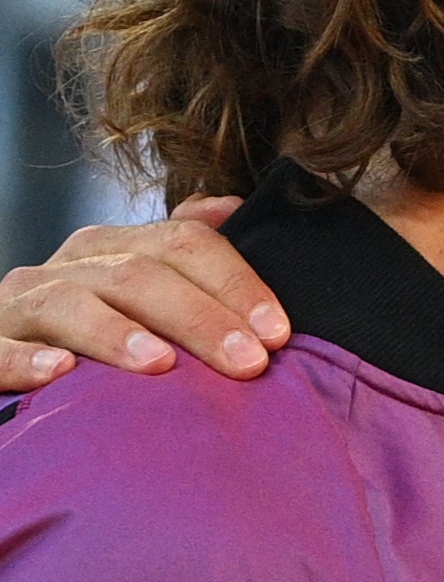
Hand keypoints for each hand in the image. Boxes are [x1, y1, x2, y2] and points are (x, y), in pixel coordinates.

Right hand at [0, 196, 288, 388]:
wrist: (10, 351)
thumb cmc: (97, 327)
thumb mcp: (140, 285)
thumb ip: (183, 251)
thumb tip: (230, 207)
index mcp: (116, 246)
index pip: (185, 245)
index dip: (237, 284)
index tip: (279, 333)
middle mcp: (69, 266)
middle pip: (139, 275)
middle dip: (200, 317)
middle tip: (248, 361)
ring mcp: (19, 304)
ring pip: (70, 305)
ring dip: (117, 334)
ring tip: (160, 366)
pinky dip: (25, 359)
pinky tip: (60, 374)